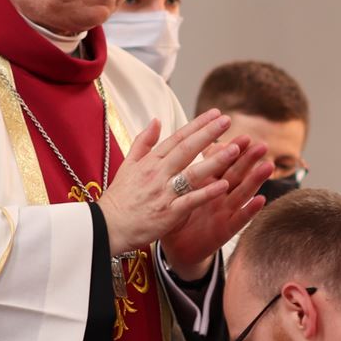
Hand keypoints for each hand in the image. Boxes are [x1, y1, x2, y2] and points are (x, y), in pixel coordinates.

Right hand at [96, 109, 239, 256]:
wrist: (107, 227)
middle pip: (187, 150)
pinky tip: (223, 185)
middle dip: (208, 134)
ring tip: (234, 150)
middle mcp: (158, 174)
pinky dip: (206, 193)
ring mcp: (164, 193)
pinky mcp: (168, 214)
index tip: (215, 113)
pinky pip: (190, 201)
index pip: (177, 138)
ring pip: (192, 173)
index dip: (197, 124)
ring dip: (214, 161)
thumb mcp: (127, 165)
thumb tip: (155, 120)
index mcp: (150, 162)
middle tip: (227, 121)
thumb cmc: (119, 198)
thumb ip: (143, 142)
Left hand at [159, 133, 272, 278]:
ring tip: (268, 166)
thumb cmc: (178, 215)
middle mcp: (221, 195)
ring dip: (255, 180)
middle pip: (237, 173)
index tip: (243, 136)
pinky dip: (250, 210)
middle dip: (249, 159)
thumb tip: (187, 141)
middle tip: (262, 145)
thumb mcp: (179, 188)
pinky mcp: (225, 230)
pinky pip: (238, 219)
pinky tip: (261, 199)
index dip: (233, 150)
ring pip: (242, 193)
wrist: (177, 247)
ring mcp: (225, 212)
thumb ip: (186, 166)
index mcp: (208, 182)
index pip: (223, 162)